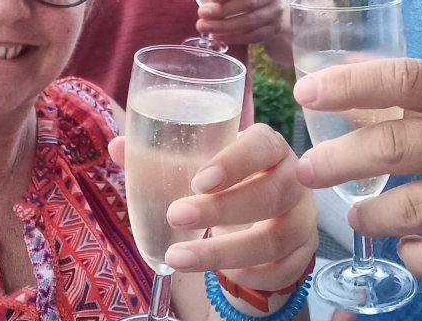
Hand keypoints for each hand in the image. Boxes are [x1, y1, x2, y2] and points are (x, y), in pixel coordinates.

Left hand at [111, 123, 317, 288]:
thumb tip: (117, 147)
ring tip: (178, 256)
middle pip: (272, 192)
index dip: (235, 162)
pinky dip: (247, 275)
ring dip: (223, 252)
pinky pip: (281, 270)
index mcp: (268, 146)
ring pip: (274, 238)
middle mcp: (293, 178)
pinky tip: (218, 275)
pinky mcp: (305, 252)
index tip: (200, 180)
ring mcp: (303, 217)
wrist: (264, 217)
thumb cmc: (227, 183)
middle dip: (221, 210)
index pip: (262, 145)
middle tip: (174, 216)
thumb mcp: (199, 166)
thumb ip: (159, 156)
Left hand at [180, 0, 288, 51]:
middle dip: (224, 10)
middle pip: (250, 1)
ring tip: (205, 27)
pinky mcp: (273, 30)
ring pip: (251, 21)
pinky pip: (253, 35)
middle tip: (202, 14)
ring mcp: (275, 12)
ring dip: (225, 26)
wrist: (269, 8)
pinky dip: (233, 37)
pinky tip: (217, 36)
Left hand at [293, 57, 421, 292]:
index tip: (304, 95)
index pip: (406, 78)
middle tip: (306, 169)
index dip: (348, 86)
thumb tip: (344, 76)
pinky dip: (412, 255)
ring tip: (357, 213)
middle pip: (394, 144)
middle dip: (336, 159)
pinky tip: (411, 247)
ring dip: (368, 214)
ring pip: (407, 208)